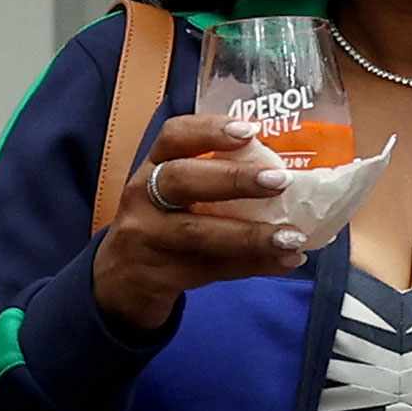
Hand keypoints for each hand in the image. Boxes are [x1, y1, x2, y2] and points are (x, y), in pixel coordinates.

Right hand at [91, 115, 307, 331]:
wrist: (119, 280)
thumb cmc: (161, 225)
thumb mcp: (172, 196)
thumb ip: (213, 182)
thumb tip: (285, 174)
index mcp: (152, 167)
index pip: (173, 137)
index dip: (210, 130)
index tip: (251, 130)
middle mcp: (143, 197)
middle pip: (181, 180)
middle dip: (233, 178)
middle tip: (280, 181)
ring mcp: (146, 237)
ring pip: (197, 233)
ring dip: (250, 235)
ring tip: (292, 237)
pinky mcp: (157, 275)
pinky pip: (210, 269)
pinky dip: (252, 266)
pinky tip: (284, 261)